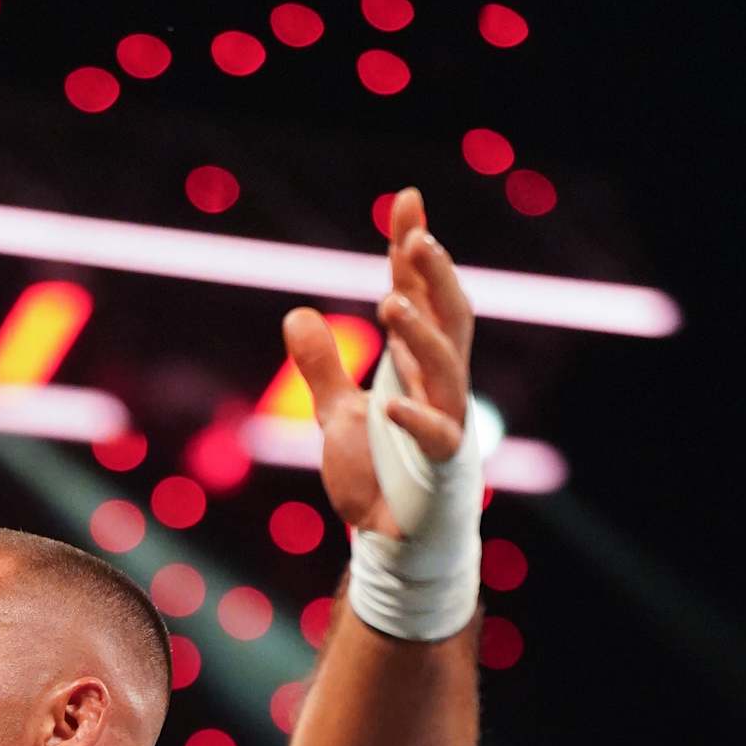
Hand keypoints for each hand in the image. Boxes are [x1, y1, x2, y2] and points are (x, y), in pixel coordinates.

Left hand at [280, 185, 475, 536]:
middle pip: (449, 318)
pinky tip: (389, 405)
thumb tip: (296, 313)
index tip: (406, 200)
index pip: (418, 296)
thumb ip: (322, 367)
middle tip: (416, 237)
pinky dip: (415, 420)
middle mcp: (437, 387)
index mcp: (415, 368)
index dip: (411, 251)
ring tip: (391, 302)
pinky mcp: (441, 469)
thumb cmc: (377, 479)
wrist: (393, 546)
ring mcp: (444, 424)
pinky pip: (437, 437)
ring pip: (446, 369)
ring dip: (420, 335)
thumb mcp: (337, 415)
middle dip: (435, 278)